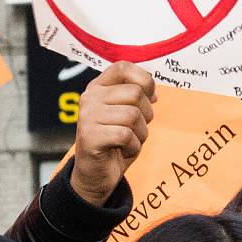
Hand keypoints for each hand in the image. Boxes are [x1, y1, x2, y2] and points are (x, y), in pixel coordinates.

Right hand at [70, 62, 153, 207]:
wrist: (96, 173)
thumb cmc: (115, 141)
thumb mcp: (126, 114)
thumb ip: (135, 98)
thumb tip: (154, 92)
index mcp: (98, 87)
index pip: (123, 67)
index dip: (143, 79)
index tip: (149, 96)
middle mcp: (90, 98)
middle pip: (135, 93)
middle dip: (146, 113)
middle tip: (136, 127)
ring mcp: (87, 116)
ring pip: (133, 115)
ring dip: (140, 133)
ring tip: (128, 140)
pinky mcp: (90, 136)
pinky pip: (126, 135)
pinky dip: (133, 146)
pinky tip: (122, 149)